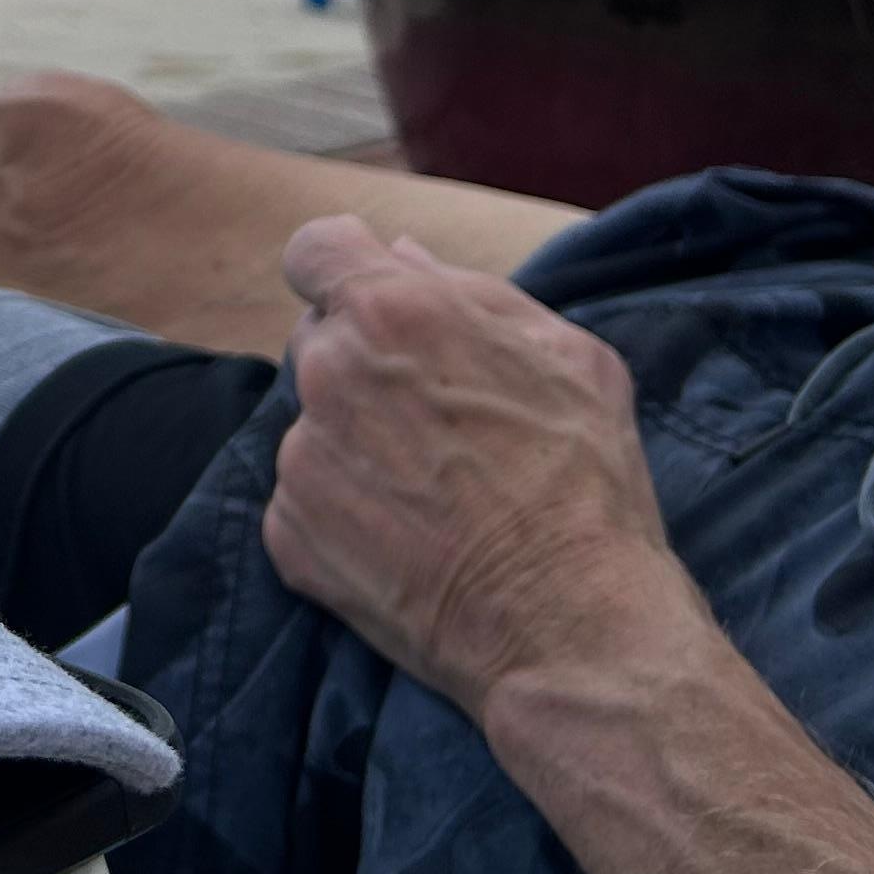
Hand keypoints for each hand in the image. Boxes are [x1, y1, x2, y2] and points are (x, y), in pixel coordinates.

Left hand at [260, 217, 693, 719]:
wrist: (570, 623)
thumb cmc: (585, 483)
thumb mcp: (568, 358)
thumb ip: (472, 291)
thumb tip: (400, 253)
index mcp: (389, 310)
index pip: (314, 250)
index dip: (342, 271)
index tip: (368, 304)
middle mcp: (328, 373)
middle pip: (318, 341)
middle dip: (365, 365)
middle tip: (436, 423)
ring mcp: (301, 456)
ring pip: (315, 425)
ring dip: (356, 444)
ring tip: (435, 496)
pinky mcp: (288, 533)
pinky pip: (304, 500)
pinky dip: (344, 514)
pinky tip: (409, 541)